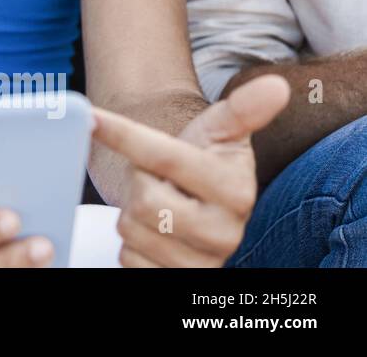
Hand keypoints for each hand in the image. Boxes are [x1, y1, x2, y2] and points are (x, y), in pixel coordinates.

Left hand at [92, 75, 289, 266]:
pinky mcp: (181, 281)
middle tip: (157, 180)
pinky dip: (132, 245)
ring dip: (131, 215)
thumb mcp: (220, 131)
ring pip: (131, 231)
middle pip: (142, 199)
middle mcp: (225, 232)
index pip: (164, 156)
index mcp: (236, 189)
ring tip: (158, 207)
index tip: (90, 117)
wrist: (195, 204)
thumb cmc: (202, 160)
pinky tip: (154, 235)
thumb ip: (242, 109)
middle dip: (139, 182)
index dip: (123, 133)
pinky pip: (131, 261)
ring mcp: (203, 262)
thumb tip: (277, 86)